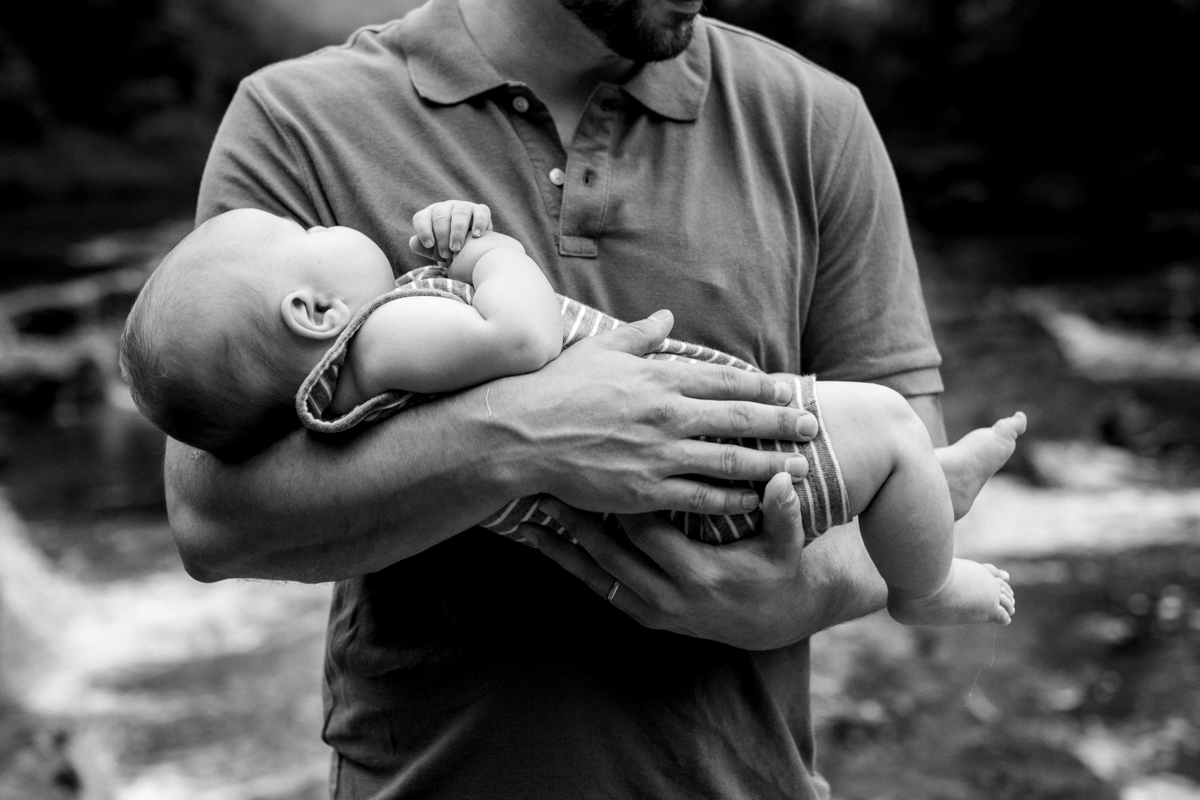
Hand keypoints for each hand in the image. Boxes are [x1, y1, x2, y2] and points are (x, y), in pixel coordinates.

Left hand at [409, 200, 493, 261]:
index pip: (421, 218)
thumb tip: (413, 241)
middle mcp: (445, 208)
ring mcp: (463, 207)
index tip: (429, 245)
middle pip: (440, 216)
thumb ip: (423, 247)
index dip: (424, 230)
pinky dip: (479, 223)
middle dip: (442, 236)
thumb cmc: (449, 251)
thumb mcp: (435, 251)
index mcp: (430, 216)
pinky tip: (476, 236)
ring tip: (458, 248)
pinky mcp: (481, 210)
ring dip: (457, 231)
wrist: (474, 253)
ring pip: (460, 213)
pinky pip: (481, 212)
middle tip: (446, 254)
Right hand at [496, 310, 818, 515]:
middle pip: (741, 420)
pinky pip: (703, 497)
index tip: (788, 390)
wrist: (521, 434)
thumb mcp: (600, 349)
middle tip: (812, 426)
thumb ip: (639, 335)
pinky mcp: (648, 490)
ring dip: (772, 464)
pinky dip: (735, 499)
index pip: (726, 381)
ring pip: (732, 460)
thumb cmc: (557, 388)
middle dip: (782, 423)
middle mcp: (669, 414)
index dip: (762, 388)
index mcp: (660, 377)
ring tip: (802, 468)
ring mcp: (661, 454)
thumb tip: (666, 316)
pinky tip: (757, 500)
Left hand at [523, 473, 887, 649]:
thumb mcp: (788, 546)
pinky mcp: (641, 615)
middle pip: (608, 553)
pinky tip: (539, 545)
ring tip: (524, 517)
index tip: (591, 465)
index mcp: (699, 574)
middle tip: (542, 486)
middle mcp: (668, 597)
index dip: (618, 498)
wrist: (775, 621)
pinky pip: (596, 589)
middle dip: (575, 520)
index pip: (647, 530)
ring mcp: (650, 610)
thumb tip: (784, 480)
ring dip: (559, 547)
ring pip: (594, 575)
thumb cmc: (779, 570)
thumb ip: (784, 514)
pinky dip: (568, 566)